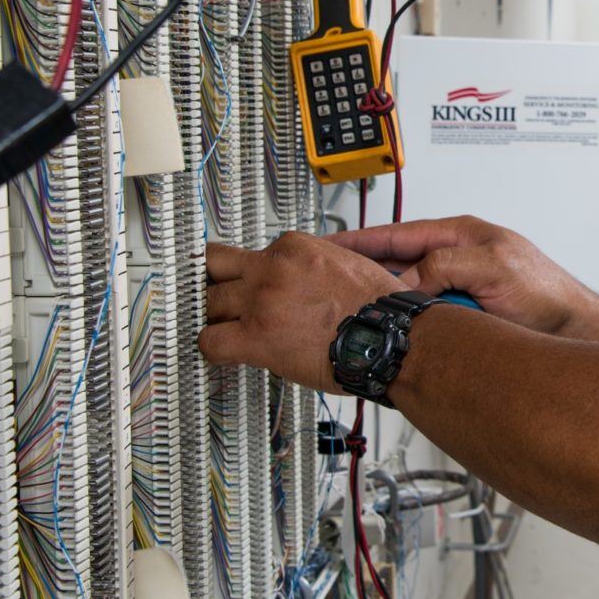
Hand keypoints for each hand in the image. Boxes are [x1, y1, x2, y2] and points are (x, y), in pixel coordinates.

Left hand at [200, 233, 397, 388]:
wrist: (390, 338)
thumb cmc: (378, 308)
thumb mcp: (347, 262)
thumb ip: (313, 262)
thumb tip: (300, 273)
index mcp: (295, 247)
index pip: (251, 252)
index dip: (249, 272)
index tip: (249, 284)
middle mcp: (272, 268)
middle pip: (216, 268)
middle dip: (218, 284)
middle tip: (221, 298)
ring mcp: (260, 301)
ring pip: (209, 302)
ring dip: (215, 317)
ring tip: (226, 328)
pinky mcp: (255, 337)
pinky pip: (209, 340)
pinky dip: (210, 347)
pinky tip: (223, 351)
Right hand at [328, 216, 598, 337]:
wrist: (572, 333)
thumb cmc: (548, 295)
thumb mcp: (494, 268)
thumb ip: (447, 264)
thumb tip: (408, 280)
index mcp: (462, 236)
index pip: (398, 234)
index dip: (360, 240)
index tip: (329, 246)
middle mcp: (456, 260)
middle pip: (396, 266)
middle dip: (365, 275)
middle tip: (332, 284)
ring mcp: (457, 289)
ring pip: (407, 297)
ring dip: (389, 306)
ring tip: (359, 313)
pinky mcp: (461, 317)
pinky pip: (423, 319)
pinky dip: (410, 326)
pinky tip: (397, 336)